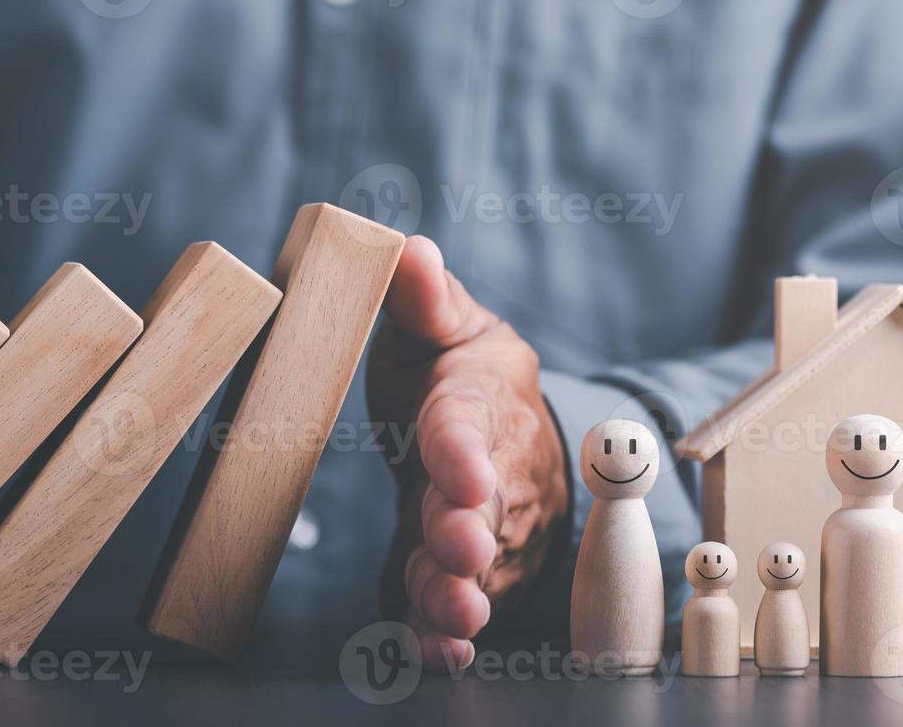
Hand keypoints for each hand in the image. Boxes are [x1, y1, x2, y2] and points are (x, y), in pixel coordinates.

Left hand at [368, 236, 568, 670]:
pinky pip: (458, 611)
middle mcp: (493, 472)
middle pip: (485, 505)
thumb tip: (403, 248)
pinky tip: (431, 653)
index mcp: (477, 400)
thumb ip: (422, 296)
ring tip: (448, 616)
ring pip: (477, 568)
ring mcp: (485, 533)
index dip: (461, 446)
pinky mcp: (464, 578)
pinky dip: (443, 637)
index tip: (453, 466)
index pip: (468, 420)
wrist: (500, 442)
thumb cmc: (458, 375)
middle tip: (459, 550)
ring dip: (459, 593)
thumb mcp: (445, 326)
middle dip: (470, 530)